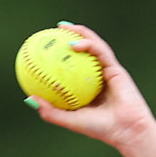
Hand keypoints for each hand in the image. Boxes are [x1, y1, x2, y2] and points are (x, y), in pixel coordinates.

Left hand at [29, 23, 155, 152]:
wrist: (126, 130)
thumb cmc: (100, 129)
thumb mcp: (70, 120)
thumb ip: (51, 111)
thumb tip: (29, 99)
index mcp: (89, 89)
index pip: (73, 69)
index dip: (61, 57)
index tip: (46, 50)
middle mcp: (99, 78)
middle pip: (85, 53)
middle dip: (72, 37)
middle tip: (56, 30)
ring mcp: (108, 72)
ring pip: (94, 47)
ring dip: (81, 33)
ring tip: (65, 26)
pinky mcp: (117, 69)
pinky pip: (100, 52)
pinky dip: (88, 45)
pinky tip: (73, 43)